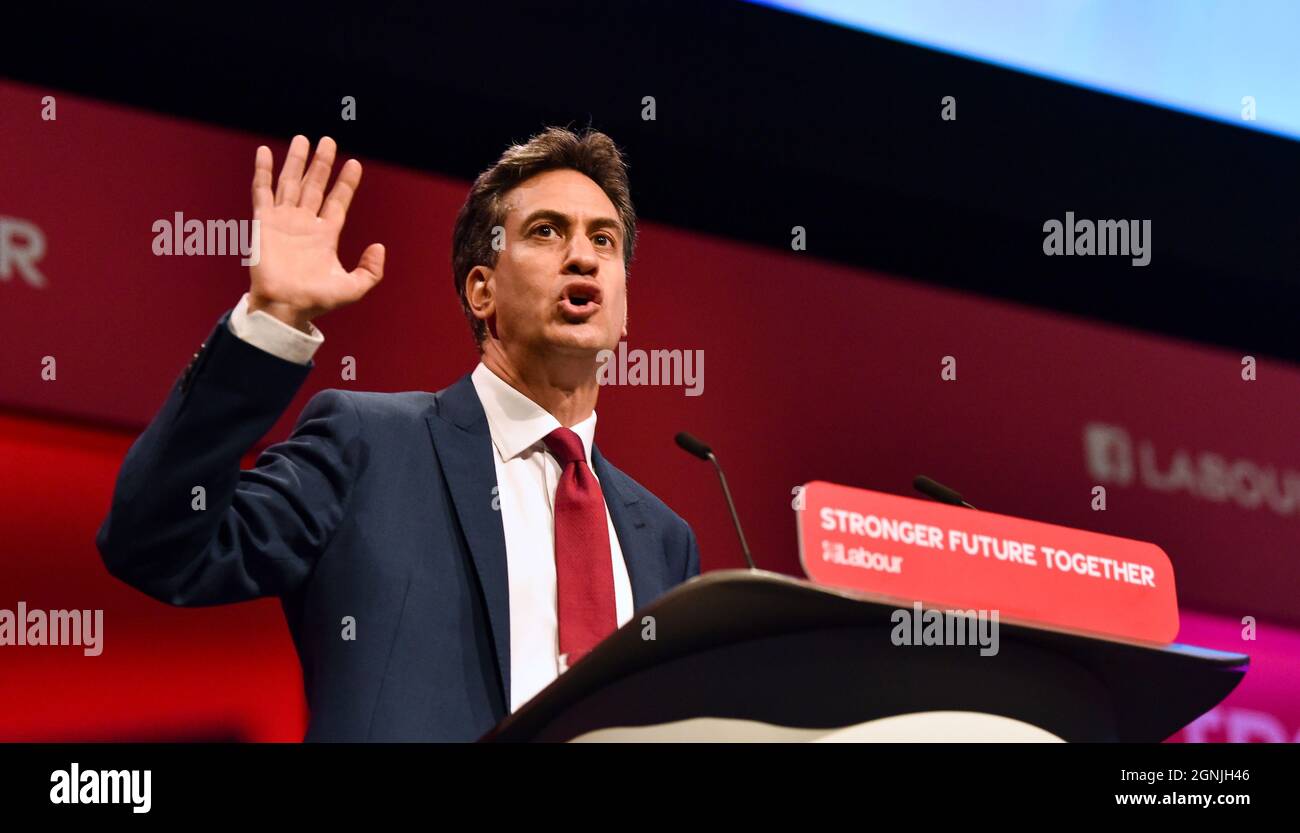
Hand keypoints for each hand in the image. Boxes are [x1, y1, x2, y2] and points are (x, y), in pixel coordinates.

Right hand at [248, 135, 384, 330]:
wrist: (285, 307)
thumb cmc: (317, 301)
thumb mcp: (353, 288)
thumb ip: (371, 271)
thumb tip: (379, 246)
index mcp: (326, 236)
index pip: (338, 201)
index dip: (346, 183)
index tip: (354, 164)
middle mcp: (305, 224)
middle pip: (315, 185)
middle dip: (322, 163)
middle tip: (328, 141)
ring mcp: (284, 221)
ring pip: (291, 182)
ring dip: (296, 160)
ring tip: (303, 139)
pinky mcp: (263, 222)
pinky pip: (262, 191)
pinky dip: (263, 171)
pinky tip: (265, 152)